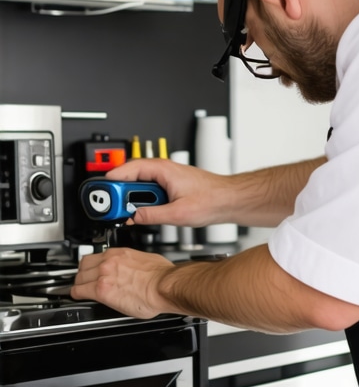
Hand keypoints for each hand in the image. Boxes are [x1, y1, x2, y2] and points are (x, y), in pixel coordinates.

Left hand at [70, 248, 174, 318]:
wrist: (164, 286)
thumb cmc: (162, 276)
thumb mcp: (148, 260)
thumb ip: (136, 263)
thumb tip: (136, 267)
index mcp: (121, 253)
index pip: (98, 255)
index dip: (94, 264)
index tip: (95, 268)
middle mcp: (109, 261)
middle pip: (85, 265)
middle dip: (84, 272)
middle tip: (85, 279)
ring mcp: (103, 275)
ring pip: (80, 277)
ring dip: (80, 283)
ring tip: (81, 288)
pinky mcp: (101, 290)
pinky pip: (79, 291)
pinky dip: (76, 294)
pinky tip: (77, 296)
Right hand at [106, 159, 230, 226]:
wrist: (229, 200)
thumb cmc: (212, 199)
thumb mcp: (177, 213)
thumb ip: (151, 216)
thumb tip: (133, 217)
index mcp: (163, 170)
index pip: (128, 169)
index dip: (111, 180)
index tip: (101, 192)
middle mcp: (164, 170)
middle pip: (131, 177)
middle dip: (119, 192)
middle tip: (110, 207)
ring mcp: (167, 178)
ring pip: (140, 186)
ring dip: (132, 199)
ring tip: (127, 212)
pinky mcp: (171, 187)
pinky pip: (150, 191)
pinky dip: (144, 201)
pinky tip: (143, 212)